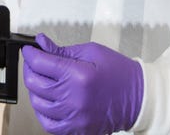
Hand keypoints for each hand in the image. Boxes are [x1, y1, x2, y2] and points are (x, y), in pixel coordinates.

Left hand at [22, 33, 142, 134]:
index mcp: (78, 75)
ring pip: (38, 103)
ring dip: (35, 89)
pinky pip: (49, 124)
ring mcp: (75, 117)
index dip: (30, 53)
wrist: (140, 98)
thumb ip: (62, 50)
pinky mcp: (78, 129)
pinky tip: (48, 101)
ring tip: (43, 80)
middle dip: (30, 69)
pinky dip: (43, 112)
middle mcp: (74, 98)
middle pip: (34, 83)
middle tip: (34, 62)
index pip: (40, 63)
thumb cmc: (119, 73)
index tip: (29, 50)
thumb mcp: (91, 52)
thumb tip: (41, 43)